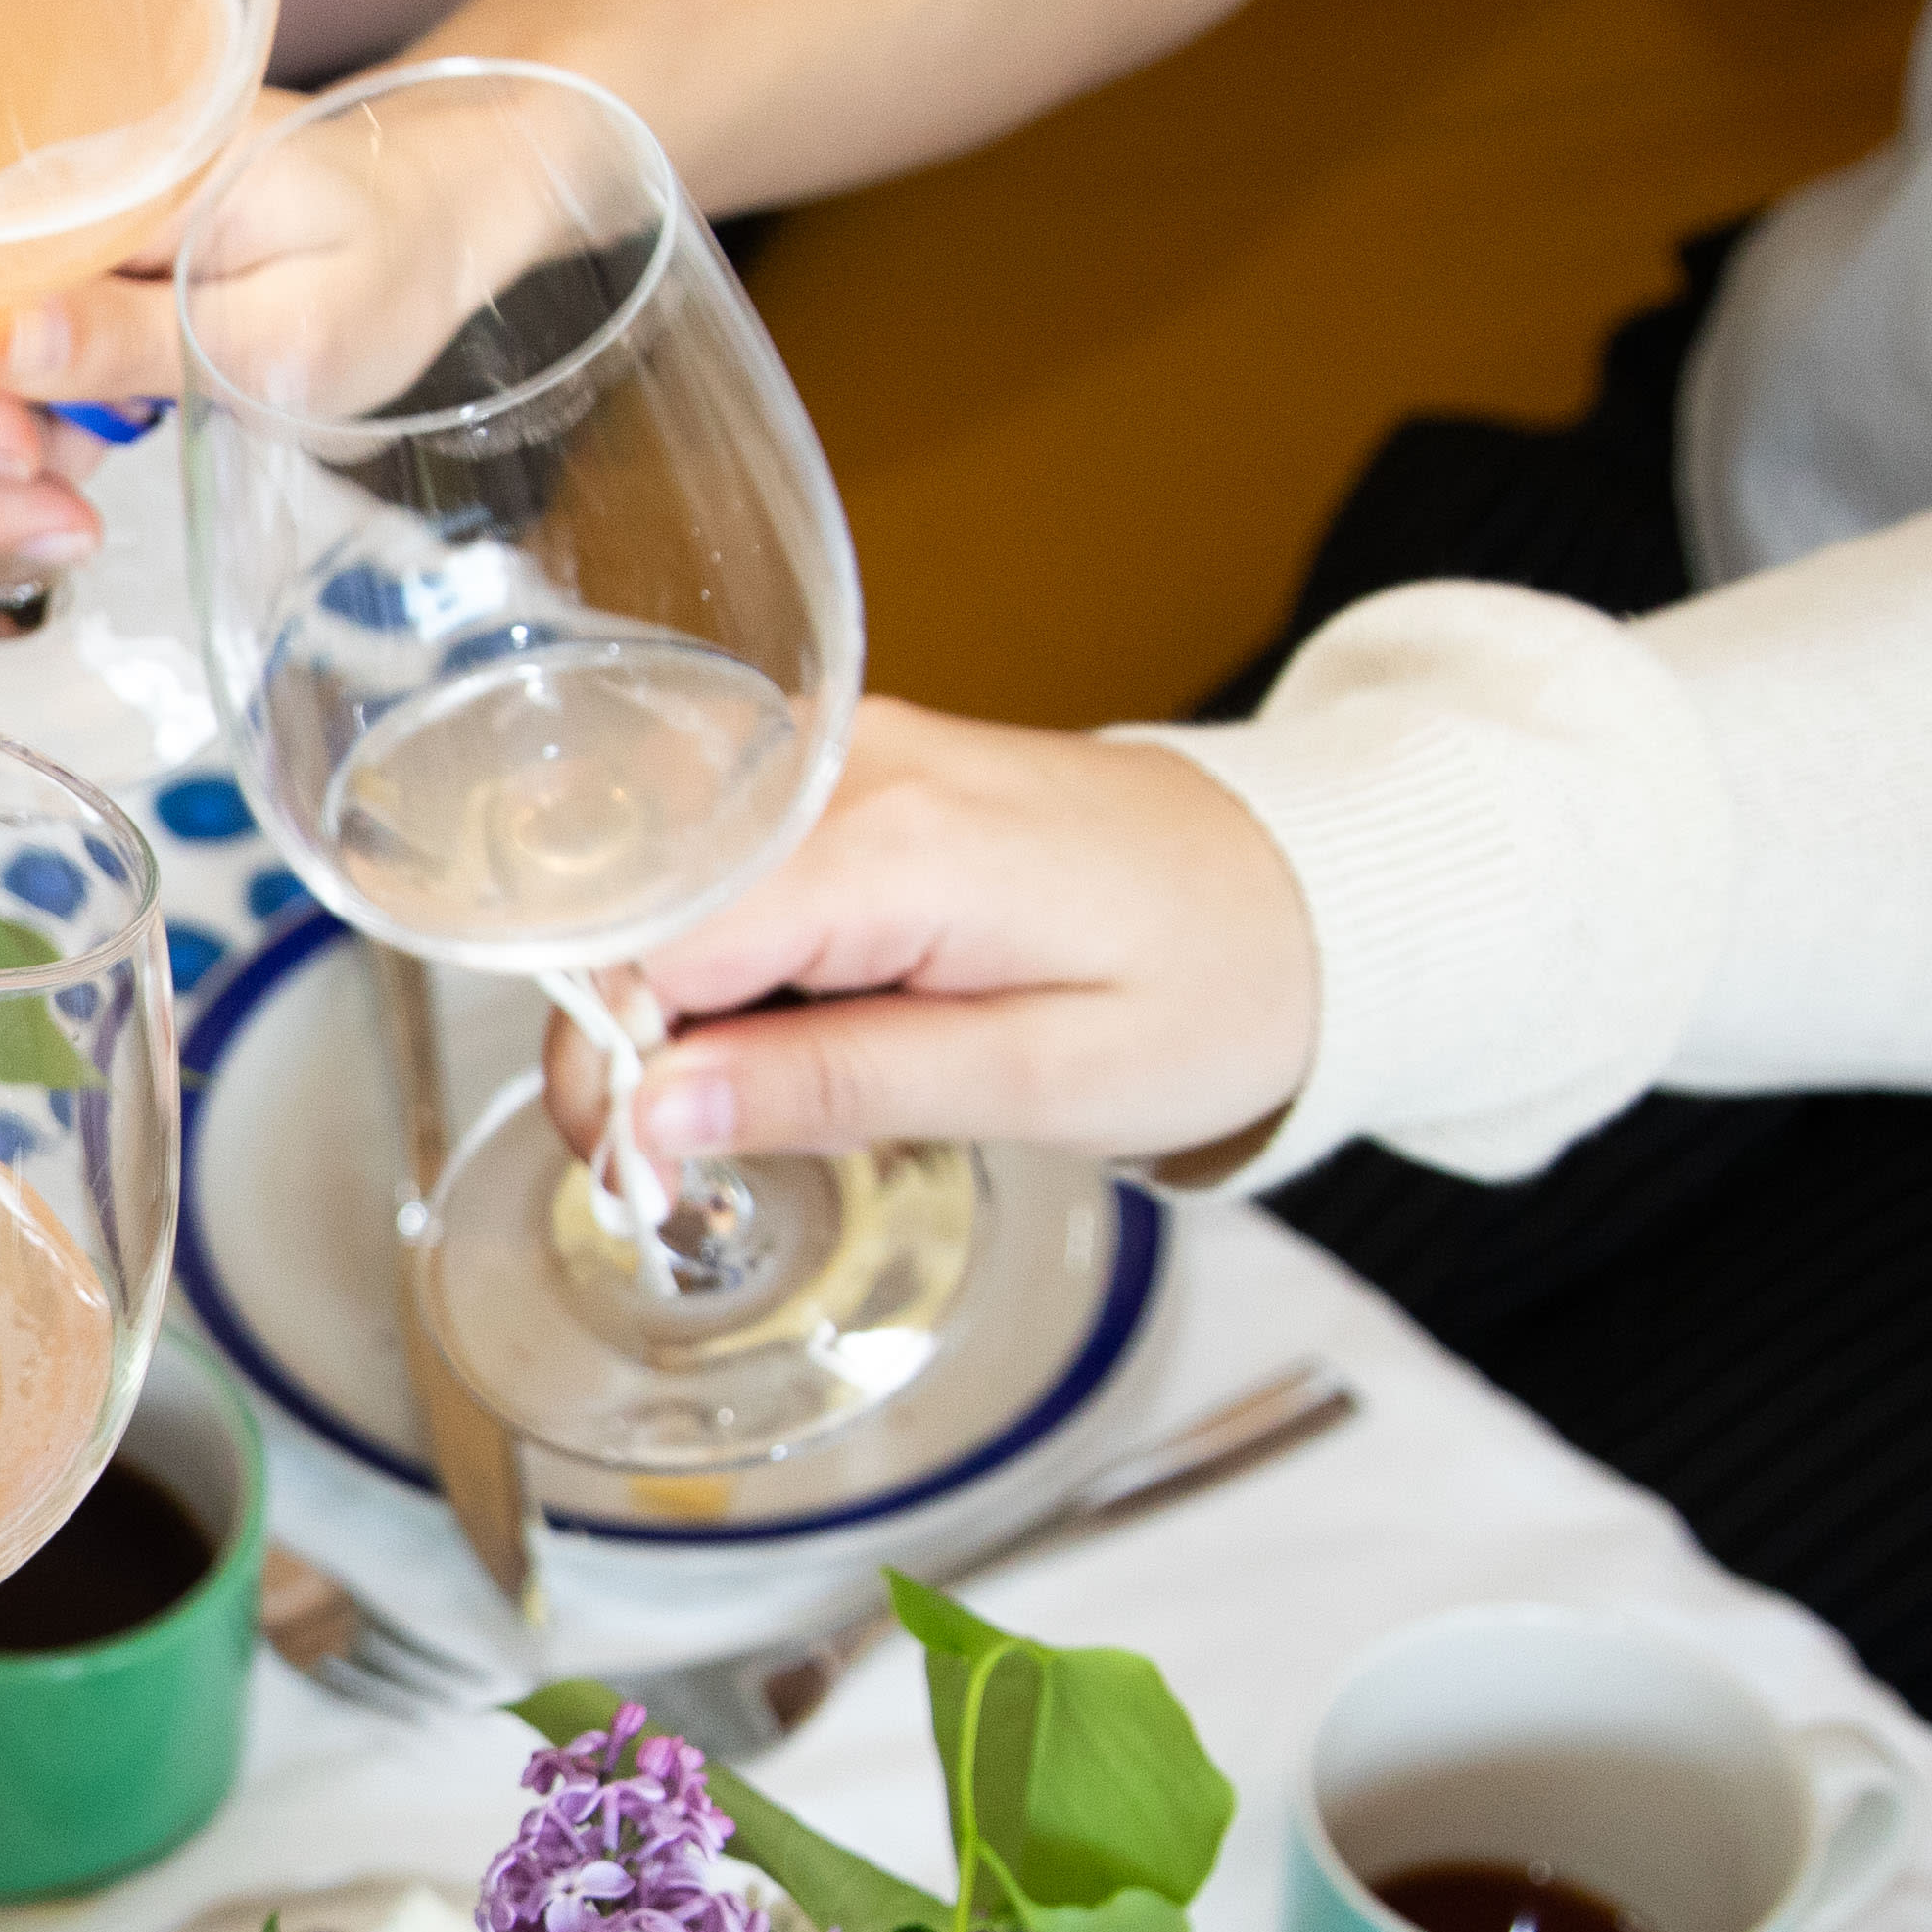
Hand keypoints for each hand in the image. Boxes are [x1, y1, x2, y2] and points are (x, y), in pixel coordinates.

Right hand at [554, 698, 1324, 1177]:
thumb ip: (836, 1084)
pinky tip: (797, 1021)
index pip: (656, 946)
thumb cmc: (1214, 990)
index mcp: (898, 843)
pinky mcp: (851, 768)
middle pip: (640, 908)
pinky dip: (726, 960)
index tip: (641, 1177)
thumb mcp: (1041, 1081)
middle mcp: (852, 765)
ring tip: (775, 1090)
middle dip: (630, 1046)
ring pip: (665, 887)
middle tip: (691, 1163)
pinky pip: (724, 865)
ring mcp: (846, 753)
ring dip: (676, 1006)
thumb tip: (651, 1112)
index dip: (615, 1069)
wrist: (1315, 892)